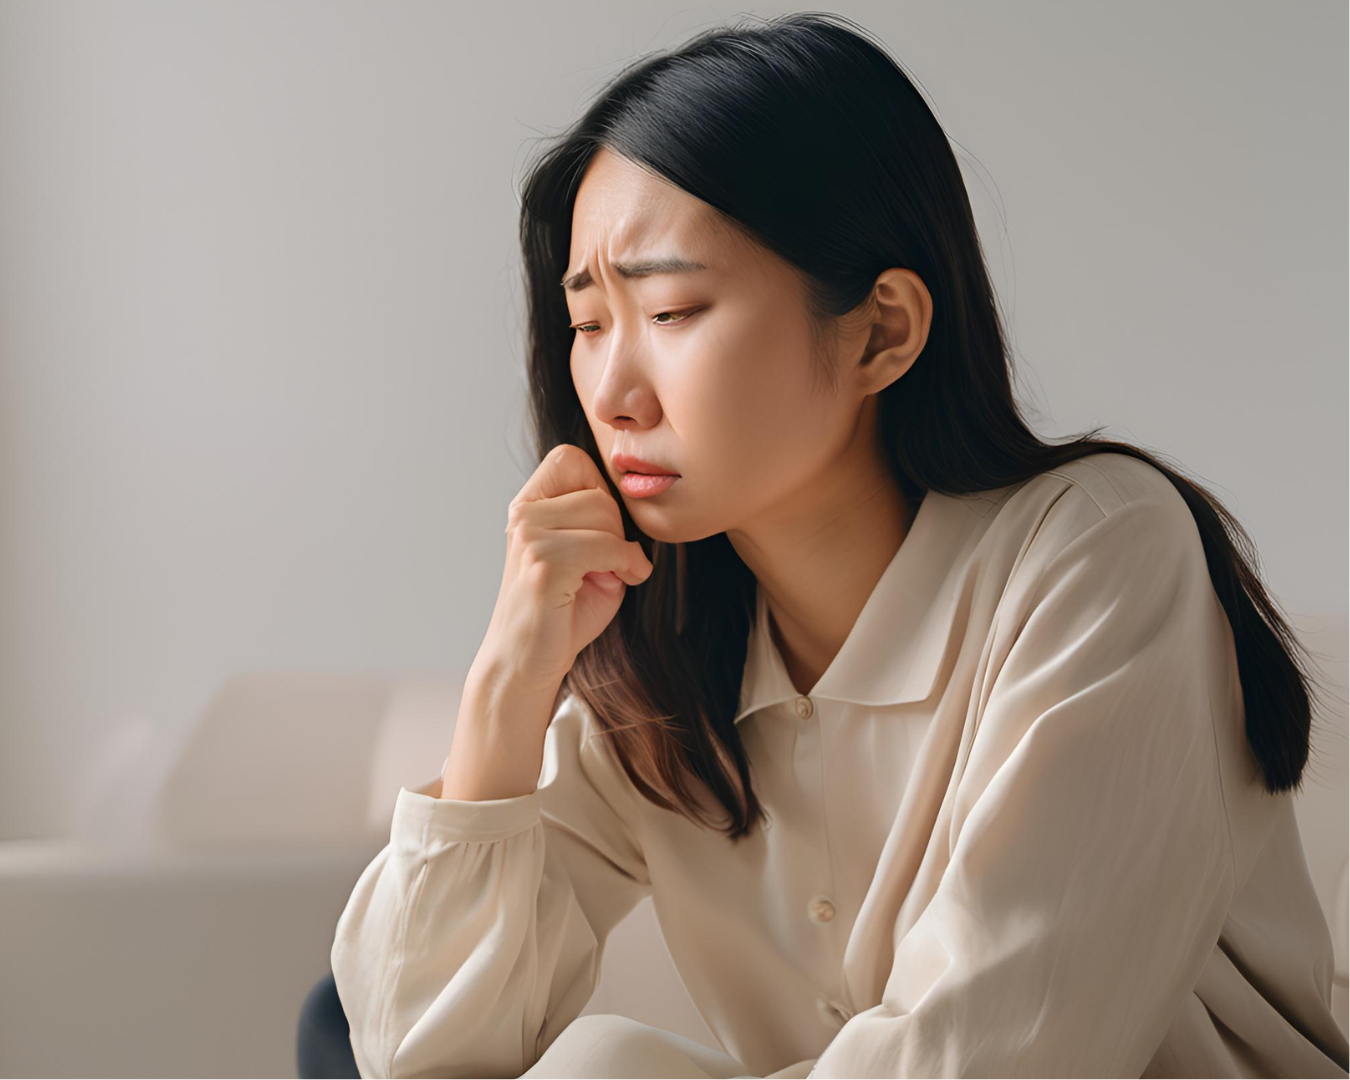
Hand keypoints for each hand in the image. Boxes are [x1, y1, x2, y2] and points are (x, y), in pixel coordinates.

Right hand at [473, 443, 653, 702]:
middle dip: (617, 528)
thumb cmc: (561, 611)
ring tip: (614, 573)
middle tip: (613, 562)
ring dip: (622, 547)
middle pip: (597, 492)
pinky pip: (605, 545)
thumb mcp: (583, 554)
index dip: (599, 487)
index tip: (603, 529)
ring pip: (603, 514)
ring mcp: (529, 538)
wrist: (526, 662)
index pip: (570, 458)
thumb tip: (634, 493)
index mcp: (526, 505)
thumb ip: (600, 521)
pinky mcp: (543, 565)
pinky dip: (625, 563)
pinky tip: (622, 580)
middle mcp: (522, 515)